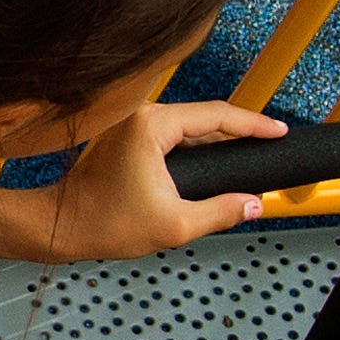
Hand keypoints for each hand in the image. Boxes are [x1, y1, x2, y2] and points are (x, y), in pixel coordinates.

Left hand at [39, 97, 282, 260]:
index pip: (217, 115)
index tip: (278, 131)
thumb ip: (222, 212)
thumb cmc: (104, 223)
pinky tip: (209, 163)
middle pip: (203, 117)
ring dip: (213, 141)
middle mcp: (139, 114)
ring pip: (186, 126)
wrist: (60, 226)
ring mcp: (129, 122)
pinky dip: (192, 147)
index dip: (254, 124)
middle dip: (238, 132)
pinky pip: (170, 133)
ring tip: (243, 158)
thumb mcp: (175, 225)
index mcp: (151, 125)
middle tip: (267, 144)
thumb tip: (253, 204)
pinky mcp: (124, 135)